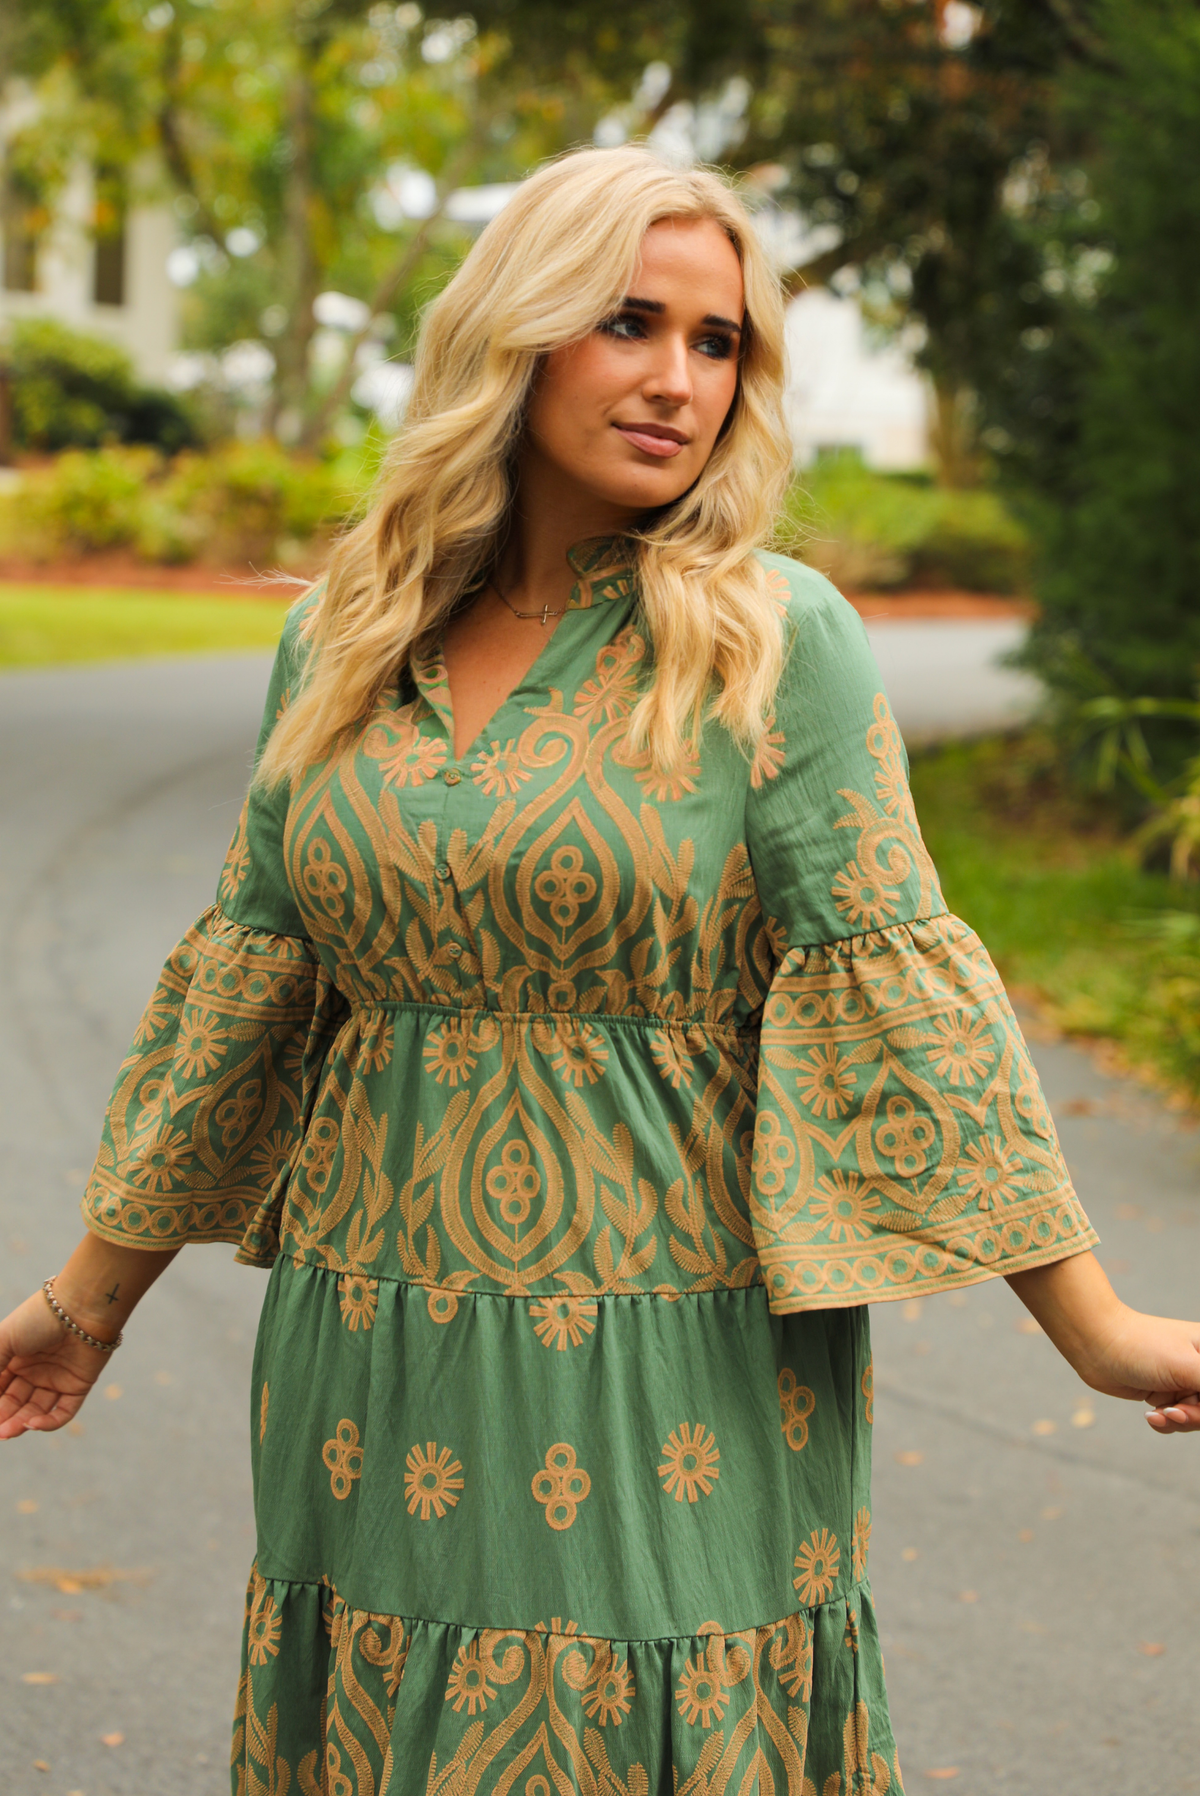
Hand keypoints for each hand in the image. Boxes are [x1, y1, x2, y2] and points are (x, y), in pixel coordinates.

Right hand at [0, 1289, 115, 1439]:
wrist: (81, 1306)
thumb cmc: (39, 1318)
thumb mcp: (4, 1340)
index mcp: (16, 1359)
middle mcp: (35, 1371)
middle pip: (16, 1404)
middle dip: (4, 1419)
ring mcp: (57, 1379)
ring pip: (36, 1411)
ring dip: (21, 1424)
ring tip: (8, 1432)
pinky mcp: (78, 1386)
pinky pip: (63, 1412)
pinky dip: (49, 1423)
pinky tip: (33, 1424)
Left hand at [1007, 1252, 1199, 1436]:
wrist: (1090, 1339)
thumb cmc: (1137, 1344)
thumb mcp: (1191, 1367)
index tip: (1191, 1404)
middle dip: (1197, 1416)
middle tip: (1175, 1411)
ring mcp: (1186, 1378)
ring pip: (1198, 1418)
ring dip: (1182, 1422)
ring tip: (1162, 1412)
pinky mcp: (1165, 1391)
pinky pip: (1178, 1421)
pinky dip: (1167, 1423)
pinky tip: (1151, 1414)